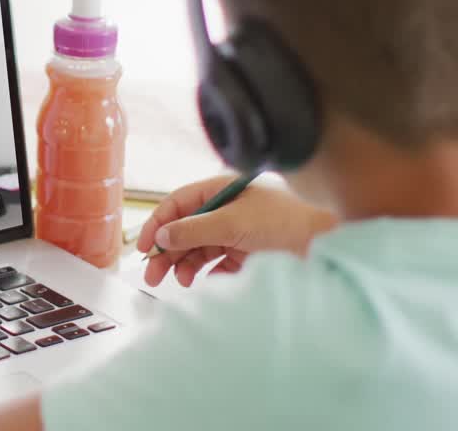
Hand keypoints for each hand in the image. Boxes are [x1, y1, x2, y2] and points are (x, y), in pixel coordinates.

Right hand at [135, 175, 337, 287]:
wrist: (328, 245)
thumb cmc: (284, 223)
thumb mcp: (232, 223)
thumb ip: (193, 229)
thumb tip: (160, 237)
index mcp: (220, 190)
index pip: (177, 204)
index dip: (157, 225)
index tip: (143, 247)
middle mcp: (226, 209)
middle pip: (185, 229)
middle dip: (167, 251)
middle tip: (152, 275)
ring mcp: (236, 231)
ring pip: (199, 248)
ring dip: (185, 264)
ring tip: (180, 282)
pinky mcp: (247, 253)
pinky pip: (217, 263)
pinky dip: (207, 273)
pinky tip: (202, 282)